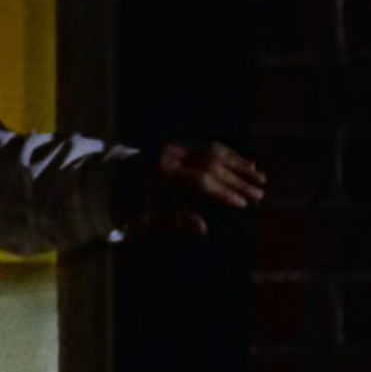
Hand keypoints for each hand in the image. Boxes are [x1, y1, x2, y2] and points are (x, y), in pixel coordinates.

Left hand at [110, 141, 267, 238]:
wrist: (110, 180)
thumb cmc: (129, 206)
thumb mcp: (145, 220)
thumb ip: (173, 222)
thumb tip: (203, 228)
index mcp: (162, 173)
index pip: (201, 181)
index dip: (224, 192)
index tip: (244, 204)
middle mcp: (171, 155)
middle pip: (213, 164)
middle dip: (238, 180)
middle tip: (260, 194)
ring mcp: (176, 146)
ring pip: (214, 151)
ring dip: (239, 165)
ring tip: (260, 179)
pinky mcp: (180, 144)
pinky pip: (209, 147)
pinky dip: (230, 156)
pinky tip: (248, 164)